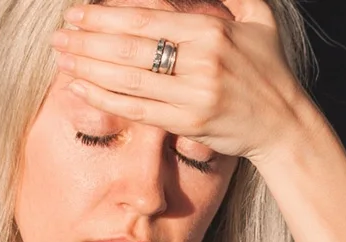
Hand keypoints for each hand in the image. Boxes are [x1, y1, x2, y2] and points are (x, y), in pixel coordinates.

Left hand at [52, 2, 311, 162]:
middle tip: (60, 35)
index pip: (145, 17)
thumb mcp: (258, 19)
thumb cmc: (268, 70)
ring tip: (62, 58)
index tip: (78, 13)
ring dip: (87, 67)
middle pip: (129, 46)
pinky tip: (80, 87)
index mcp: (212, 31)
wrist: (285, 125)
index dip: (105, 14)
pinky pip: (136, 108)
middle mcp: (202, 61)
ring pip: (127, 78)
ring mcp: (195, 94)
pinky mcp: (189, 123)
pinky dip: (104, 98)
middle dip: (87, 39)